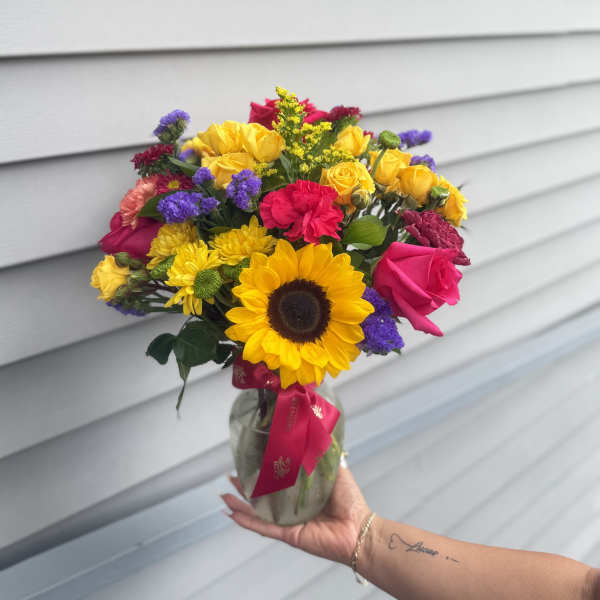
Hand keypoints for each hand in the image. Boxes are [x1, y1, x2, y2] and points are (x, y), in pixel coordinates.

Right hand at [221, 464, 370, 564]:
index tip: (252, 459)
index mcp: (303, 492)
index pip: (279, 480)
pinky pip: (263, 527)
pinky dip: (247, 521)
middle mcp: (293, 507)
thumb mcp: (336, 471)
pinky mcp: (288, 534)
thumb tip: (317, 433)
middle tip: (232, 475)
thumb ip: (323, 456)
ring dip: (240, 504)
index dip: (265, 470)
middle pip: (263, 496)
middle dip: (246, 487)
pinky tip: (232, 515)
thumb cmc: (350, 501)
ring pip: (258, 512)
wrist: (357, 528)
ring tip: (224, 495)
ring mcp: (288, 521)